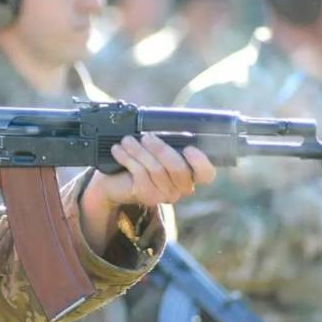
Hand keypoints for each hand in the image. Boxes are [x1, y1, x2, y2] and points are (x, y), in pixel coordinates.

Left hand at [80, 135, 215, 250]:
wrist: (114, 180)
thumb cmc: (140, 159)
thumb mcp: (156, 148)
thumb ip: (168, 140)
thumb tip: (167, 125)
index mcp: (190, 173)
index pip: (206, 174)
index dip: (200, 162)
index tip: (188, 148)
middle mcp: (181, 188)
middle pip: (179, 169)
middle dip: (161, 149)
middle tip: (146, 137)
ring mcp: (165, 195)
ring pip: (157, 170)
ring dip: (140, 151)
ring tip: (127, 140)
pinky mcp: (148, 197)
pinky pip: (141, 175)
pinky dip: (128, 159)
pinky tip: (118, 150)